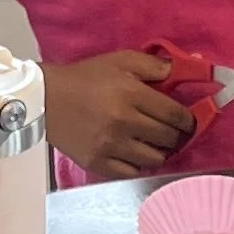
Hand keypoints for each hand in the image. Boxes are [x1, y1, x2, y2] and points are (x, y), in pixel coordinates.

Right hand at [42, 50, 198, 179]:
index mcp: (131, 94)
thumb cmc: (85, 78)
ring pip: (154, 159)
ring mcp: (110, 146)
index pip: (174, 114)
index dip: (188, 120)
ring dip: (158, 152)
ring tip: (152, 143)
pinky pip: (132, 172)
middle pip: (168, 138)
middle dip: (175, 136)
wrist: (46, 99)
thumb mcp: (120, 61)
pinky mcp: (98, 163)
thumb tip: (183, 71)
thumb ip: (154, 65)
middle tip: (170, 132)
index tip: (187, 122)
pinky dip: (137, 165)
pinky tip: (133, 154)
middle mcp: (123, 122)